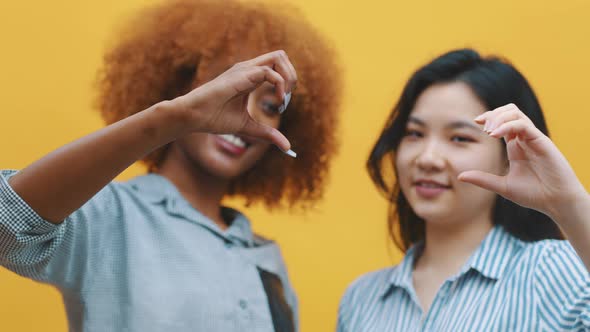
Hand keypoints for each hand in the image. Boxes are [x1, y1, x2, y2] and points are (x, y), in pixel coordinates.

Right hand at [172, 50, 296, 151]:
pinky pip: (268, 71)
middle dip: (292, 75)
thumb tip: (287, 147)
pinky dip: (279, 84)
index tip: (281, 105)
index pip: (278, 66)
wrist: (193, 116)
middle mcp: (249, 69)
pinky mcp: (241, 76)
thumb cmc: (214, 119)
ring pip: (278, 57)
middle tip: (284, 99)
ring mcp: (245, 70)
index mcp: (250, 77)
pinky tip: (276, 100)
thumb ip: (268, 134)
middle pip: (281, 56)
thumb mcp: (248, 127)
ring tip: (281, 98)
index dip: (287, 83)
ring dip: (288, 76)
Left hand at [458, 103, 586, 219]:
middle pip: (509, 111)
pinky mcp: (542, 142)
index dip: (489, 117)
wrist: (556, 203)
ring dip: (499, 118)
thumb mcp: (502, 186)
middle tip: (481, 125)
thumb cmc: (534, 195)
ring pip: (516, 114)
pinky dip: (507, 126)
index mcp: (516, 146)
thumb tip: (460, 176)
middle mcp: (524, 139)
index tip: (475, 121)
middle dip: (493, 114)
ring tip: (489, 132)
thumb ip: (482, 179)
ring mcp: (533, 139)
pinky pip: (524, 125)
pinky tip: (495, 135)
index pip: (502, 121)